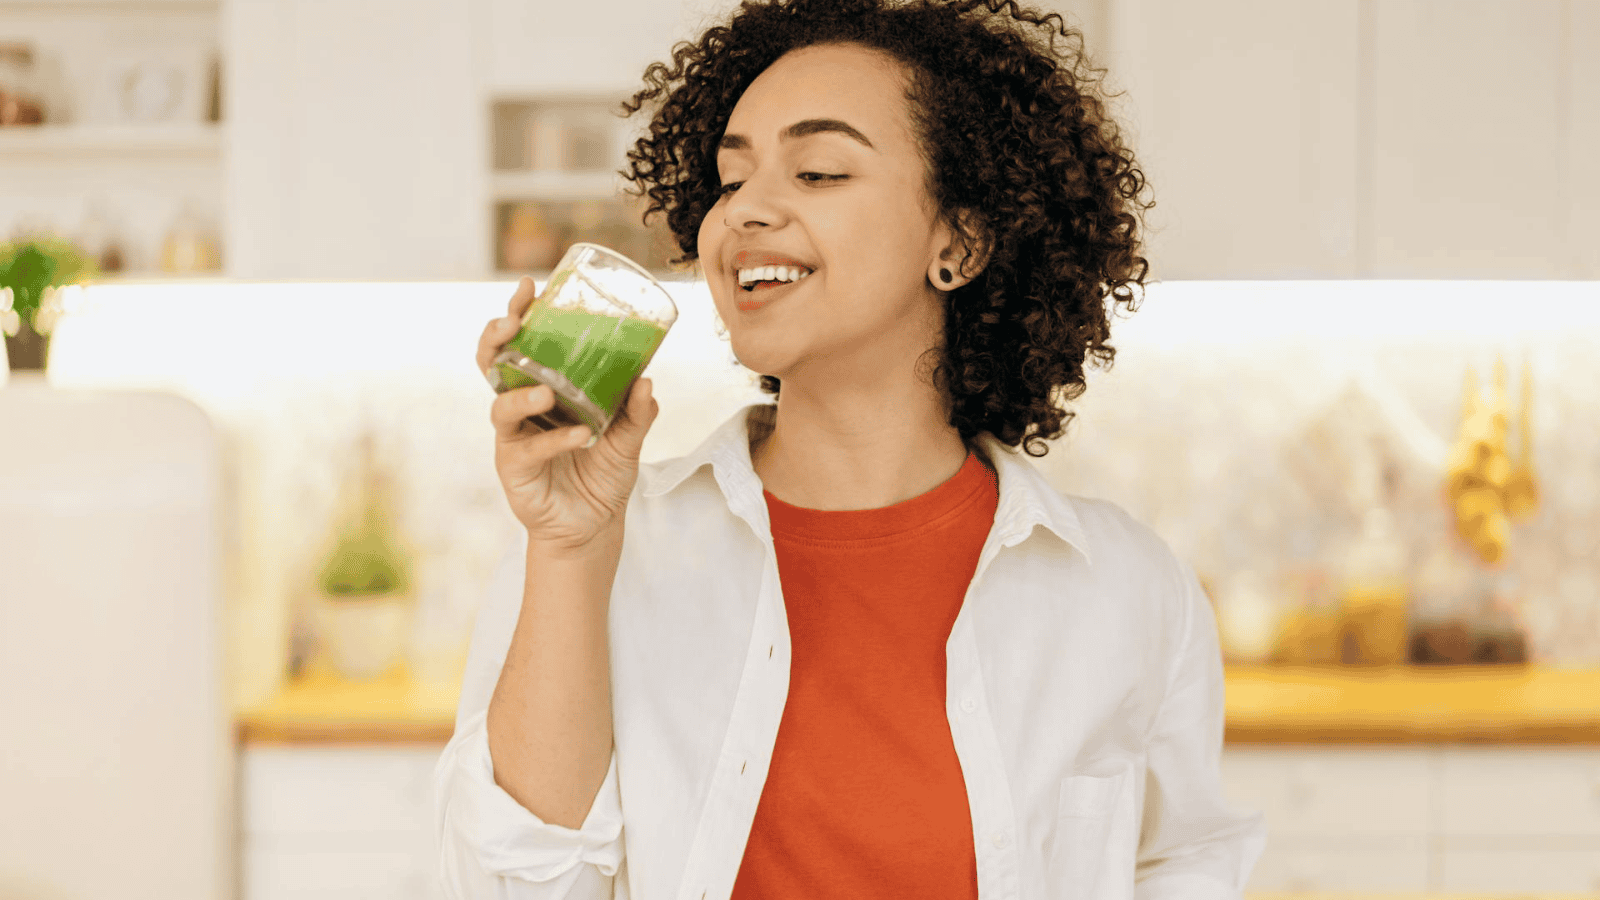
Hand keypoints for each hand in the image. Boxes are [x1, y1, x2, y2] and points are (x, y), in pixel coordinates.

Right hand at [477, 276, 660, 550]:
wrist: (594, 525)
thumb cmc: (602, 473)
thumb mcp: (629, 438)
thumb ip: (638, 411)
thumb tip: (647, 380)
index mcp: (542, 388)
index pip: (521, 343)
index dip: (519, 313)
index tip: (530, 286)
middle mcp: (521, 408)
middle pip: (493, 364)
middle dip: (496, 338)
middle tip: (513, 322)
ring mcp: (514, 438)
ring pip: (501, 406)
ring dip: (521, 393)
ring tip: (548, 390)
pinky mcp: (514, 469)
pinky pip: (529, 449)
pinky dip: (554, 440)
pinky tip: (579, 434)